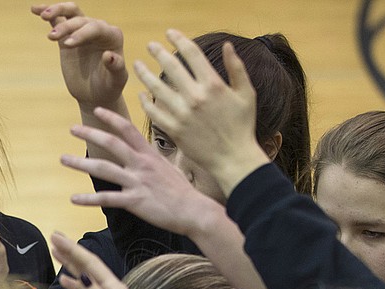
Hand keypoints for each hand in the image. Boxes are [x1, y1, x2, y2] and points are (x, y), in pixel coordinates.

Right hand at [33, 3, 127, 114]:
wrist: (96, 93)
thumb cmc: (108, 86)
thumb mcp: (115, 80)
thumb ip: (116, 67)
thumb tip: (108, 55)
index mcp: (112, 36)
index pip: (96, 28)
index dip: (81, 33)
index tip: (67, 44)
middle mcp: (98, 29)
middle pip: (80, 20)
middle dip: (66, 27)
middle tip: (52, 37)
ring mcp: (82, 31)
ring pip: (70, 12)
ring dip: (57, 11)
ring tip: (43, 16)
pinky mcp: (68, 36)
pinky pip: (58, 20)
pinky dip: (48, 13)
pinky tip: (35, 9)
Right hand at [51, 231, 165, 288]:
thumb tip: (83, 277)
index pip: (92, 265)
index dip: (74, 250)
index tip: (57, 237)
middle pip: (88, 267)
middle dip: (71, 252)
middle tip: (54, 237)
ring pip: (86, 279)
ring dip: (71, 266)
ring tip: (57, 253)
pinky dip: (74, 286)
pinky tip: (64, 280)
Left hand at [60, 107, 226, 237]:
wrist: (194, 210)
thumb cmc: (181, 191)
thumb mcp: (167, 167)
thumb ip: (151, 159)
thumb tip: (143, 153)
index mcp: (149, 154)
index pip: (128, 130)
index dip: (112, 118)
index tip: (97, 110)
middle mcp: (141, 164)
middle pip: (112, 144)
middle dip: (90, 134)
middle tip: (73, 129)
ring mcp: (137, 182)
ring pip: (104, 169)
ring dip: (81, 164)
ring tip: (64, 159)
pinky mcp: (135, 201)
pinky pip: (107, 199)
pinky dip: (89, 199)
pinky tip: (74, 199)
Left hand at [132, 31, 267, 194]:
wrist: (233, 158)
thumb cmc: (243, 126)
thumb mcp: (246, 93)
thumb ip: (236, 68)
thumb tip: (227, 45)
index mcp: (213, 84)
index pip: (192, 54)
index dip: (178, 40)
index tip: (169, 33)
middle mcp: (195, 97)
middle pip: (171, 68)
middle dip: (158, 53)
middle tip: (150, 45)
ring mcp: (182, 114)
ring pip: (157, 88)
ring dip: (145, 74)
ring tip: (138, 65)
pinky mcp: (174, 130)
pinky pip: (154, 112)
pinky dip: (146, 101)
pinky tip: (141, 93)